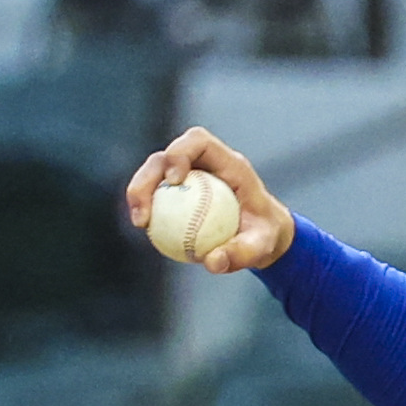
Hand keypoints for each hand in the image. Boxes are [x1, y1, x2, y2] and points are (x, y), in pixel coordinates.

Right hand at [127, 126, 294, 275]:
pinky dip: (147, 205)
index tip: (173, 180)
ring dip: (139, 191)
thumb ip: (241, 253)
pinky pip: (158, 193)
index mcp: (229, 163)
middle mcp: (205, 163)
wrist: (264, 233)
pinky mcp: (180, 189)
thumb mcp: (262, 246)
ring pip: (155, 172)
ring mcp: (190, 174)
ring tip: (139, 222)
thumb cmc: (266, 235)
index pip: (199, 142)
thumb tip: (211, 263)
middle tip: (144, 209)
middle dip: (148, 176)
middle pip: (167, 156)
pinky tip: (142, 227)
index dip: (180, 152)